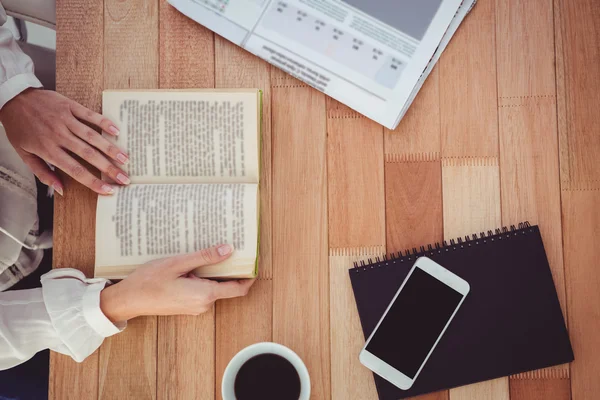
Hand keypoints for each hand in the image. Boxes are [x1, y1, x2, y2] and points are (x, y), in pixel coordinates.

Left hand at [0, 88, 129, 194]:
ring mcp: (65, 120)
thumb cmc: (19, 128)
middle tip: (124, 178)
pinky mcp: (69, 106)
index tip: (108, 190)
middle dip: (109, 168)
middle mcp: (59, 136)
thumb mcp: (24, 154)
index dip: (93, 182)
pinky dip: (104, 123)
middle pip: (89, 155)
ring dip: (111, 148)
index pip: (75, 170)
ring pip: (92, 137)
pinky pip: (90, 115)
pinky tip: (116, 131)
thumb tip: (61, 190)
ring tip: (125, 159)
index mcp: (48, 150)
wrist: (12, 98)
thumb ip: (43, 173)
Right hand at [99, 244, 254, 321]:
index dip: (250, 277)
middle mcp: (203, 304)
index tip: (254, 261)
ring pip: (213, 287)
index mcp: (204, 295)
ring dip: (213, 272)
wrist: (128, 300)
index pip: (238, 289)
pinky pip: (202, 290)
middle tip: (230, 246)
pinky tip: (194, 263)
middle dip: (229, 269)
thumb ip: (204, 257)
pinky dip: (203, 277)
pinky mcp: (186, 305)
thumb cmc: (149, 282)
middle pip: (227, 286)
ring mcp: (194, 307)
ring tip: (208, 250)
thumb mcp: (177, 263)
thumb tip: (228, 250)